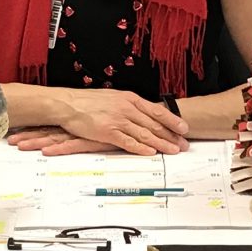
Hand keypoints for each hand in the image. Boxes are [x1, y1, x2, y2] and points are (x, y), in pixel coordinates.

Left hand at [8, 128, 120, 155]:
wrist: (139, 121)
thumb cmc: (120, 122)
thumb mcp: (102, 128)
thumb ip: (90, 131)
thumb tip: (78, 133)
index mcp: (77, 123)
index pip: (52, 125)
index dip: (34, 128)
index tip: (17, 130)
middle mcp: (77, 127)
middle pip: (48, 131)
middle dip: (29, 135)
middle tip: (10, 139)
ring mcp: (83, 133)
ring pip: (55, 138)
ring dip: (36, 141)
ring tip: (18, 144)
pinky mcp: (92, 140)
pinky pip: (71, 146)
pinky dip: (57, 149)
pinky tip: (45, 152)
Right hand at [59, 89, 189, 155]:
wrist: (67, 104)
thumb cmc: (89, 102)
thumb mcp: (113, 97)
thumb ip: (129, 105)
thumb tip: (143, 113)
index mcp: (129, 98)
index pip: (156, 110)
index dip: (172, 120)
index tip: (184, 128)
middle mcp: (126, 108)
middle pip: (154, 123)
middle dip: (171, 135)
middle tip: (184, 144)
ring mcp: (118, 120)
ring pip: (145, 133)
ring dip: (161, 143)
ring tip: (174, 150)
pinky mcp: (107, 132)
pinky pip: (128, 142)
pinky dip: (141, 148)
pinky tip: (151, 152)